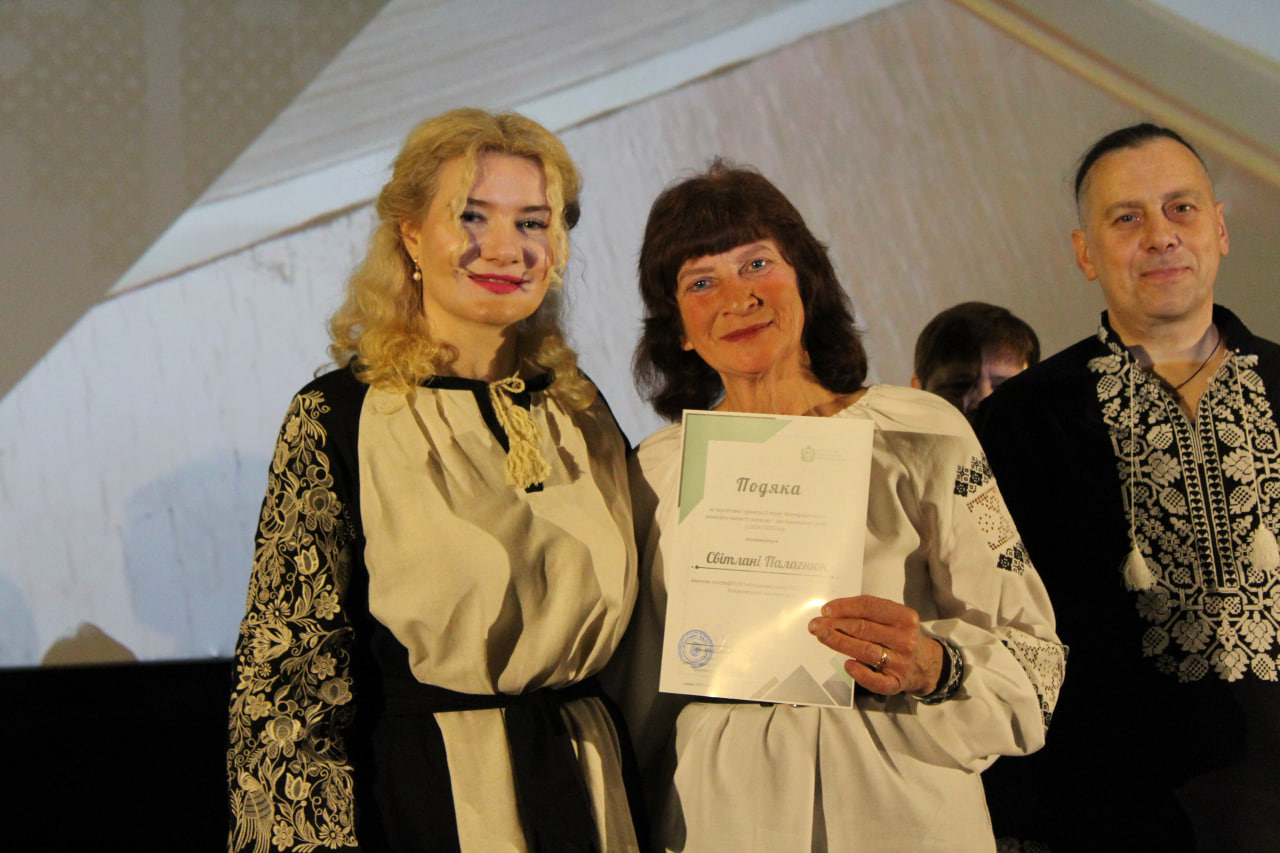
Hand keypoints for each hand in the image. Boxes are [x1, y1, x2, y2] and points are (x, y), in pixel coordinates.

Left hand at [808, 595, 942, 695]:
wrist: (928, 664)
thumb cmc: (901, 636)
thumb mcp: (894, 619)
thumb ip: (870, 614)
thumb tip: (832, 612)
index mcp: (904, 617)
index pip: (869, 607)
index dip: (845, 607)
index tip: (825, 610)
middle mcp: (905, 638)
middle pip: (863, 628)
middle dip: (835, 625)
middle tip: (815, 625)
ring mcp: (901, 662)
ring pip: (866, 651)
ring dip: (840, 643)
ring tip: (821, 636)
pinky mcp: (897, 683)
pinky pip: (877, 681)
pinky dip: (861, 674)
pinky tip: (847, 665)